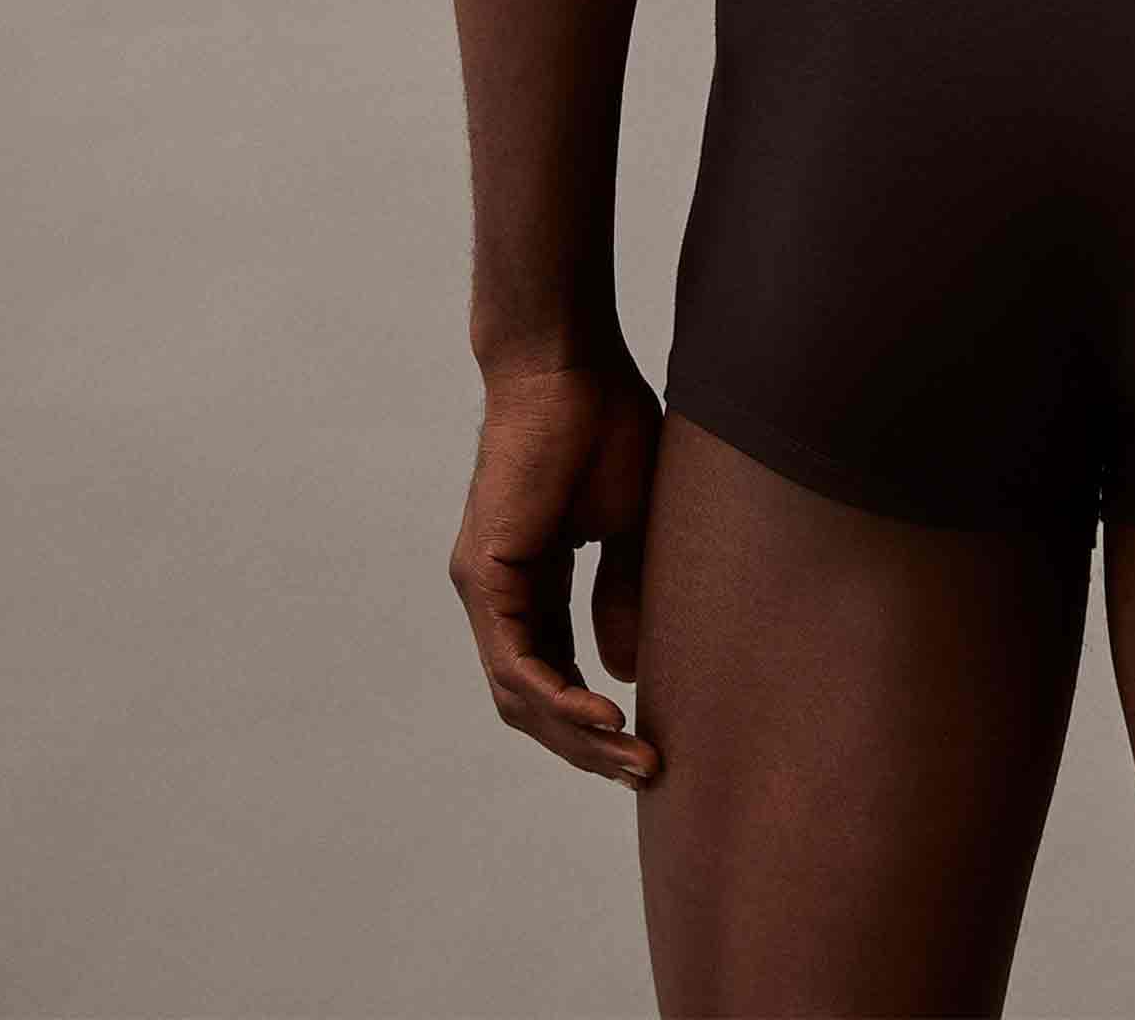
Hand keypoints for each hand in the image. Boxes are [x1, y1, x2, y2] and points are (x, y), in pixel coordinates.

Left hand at [449, 350, 662, 785]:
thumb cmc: (602, 424)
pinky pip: (517, 662)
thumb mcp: (628, 525)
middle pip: (534, 697)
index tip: (649, 739)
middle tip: (645, 769)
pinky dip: (559, 699)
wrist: (566, 365)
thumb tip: (625, 671)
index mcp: (531, 579)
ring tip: (633, 756)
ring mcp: (486, 586)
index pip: (554, 670)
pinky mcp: (485, 574)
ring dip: (576, 735)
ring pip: (522, 693)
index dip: (596, 713)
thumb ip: (623, 594)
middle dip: (588, 743)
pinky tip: (605, 716)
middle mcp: (499, 591)